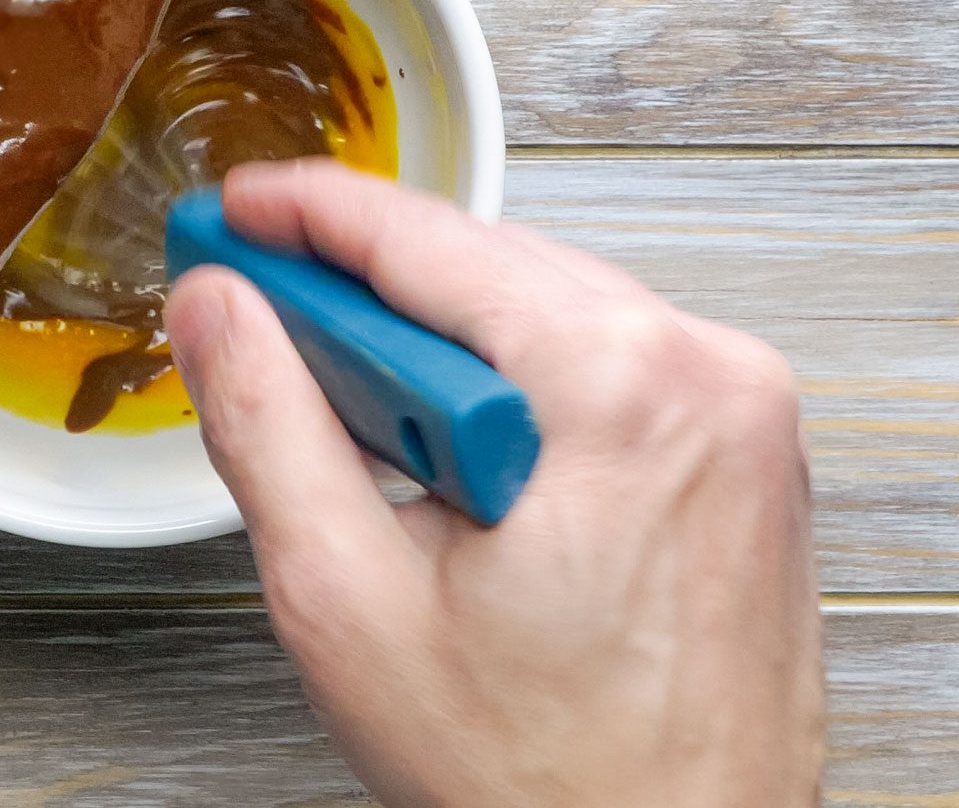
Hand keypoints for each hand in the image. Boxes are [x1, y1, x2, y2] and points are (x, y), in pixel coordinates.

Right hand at [165, 160, 823, 806]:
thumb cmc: (549, 781)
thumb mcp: (347, 597)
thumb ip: (265, 424)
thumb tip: (217, 308)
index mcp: (620, 389)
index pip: (427, 241)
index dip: (304, 212)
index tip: (232, 209)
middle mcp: (706, 379)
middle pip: (487, 267)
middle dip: (362, 290)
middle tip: (255, 317)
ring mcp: (739, 417)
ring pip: (540, 310)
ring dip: (433, 347)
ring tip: (357, 433)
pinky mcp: (741, 456)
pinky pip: (600, 362)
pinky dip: (506, 384)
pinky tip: (448, 460)